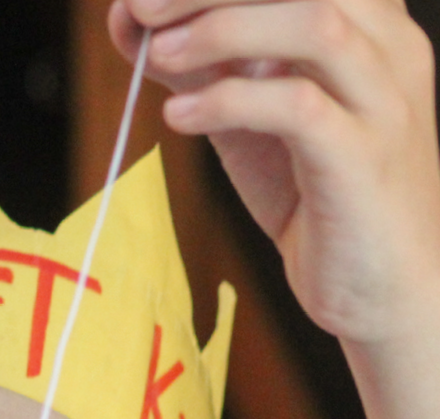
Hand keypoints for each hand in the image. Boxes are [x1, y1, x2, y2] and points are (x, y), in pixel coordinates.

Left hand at [110, 0, 439, 346]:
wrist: (382, 290)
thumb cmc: (319, 200)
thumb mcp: (251, 122)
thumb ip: (202, 69)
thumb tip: (129, 22)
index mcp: (369, 24)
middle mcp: (388, 46)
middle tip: (141, 8)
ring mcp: (384, 101)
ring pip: (315, 23)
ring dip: (223, 30)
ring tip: (157, 55)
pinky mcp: (363, 160)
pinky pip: (299, 108)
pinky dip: (231, 101)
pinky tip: (179, 117)